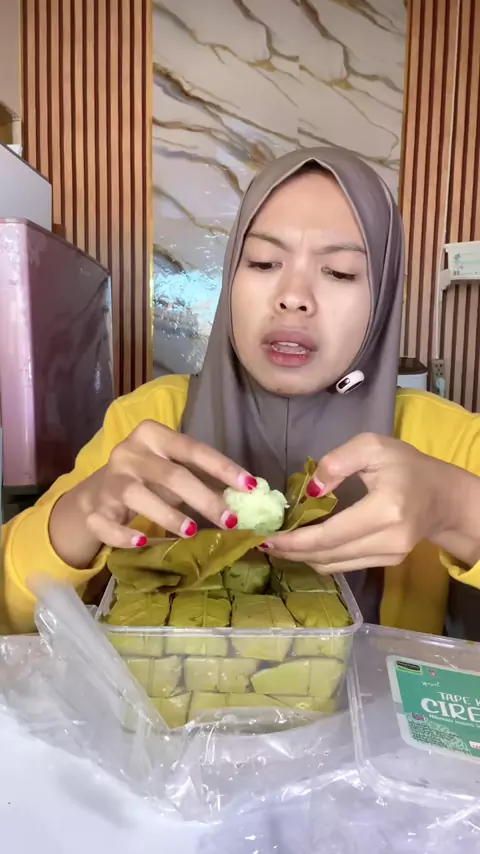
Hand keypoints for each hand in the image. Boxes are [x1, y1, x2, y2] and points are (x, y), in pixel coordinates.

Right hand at [70, 421, 256, 549]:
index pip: (193, 449)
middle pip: (171, 474)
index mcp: (153, 435)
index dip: (223, 468)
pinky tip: (142, 542)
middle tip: (230, 520)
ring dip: (167, 515)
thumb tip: (247, 497)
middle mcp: (129, 452)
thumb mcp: (173, 472)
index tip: (251, 486)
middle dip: (204, 498)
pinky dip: (124, 534)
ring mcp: (109, 480)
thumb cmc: (148, 480)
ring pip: (137, 495)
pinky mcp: (94, 508)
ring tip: (192, 531)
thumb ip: (203, 479)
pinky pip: (107, 523)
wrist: (98, 495)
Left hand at [265, 434, 465, 572]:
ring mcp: (390, 556)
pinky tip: (303, 546)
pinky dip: (320, 557)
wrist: (442, 496)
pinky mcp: (387, 563)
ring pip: (334, 565)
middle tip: (263, 541)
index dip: (296, 540)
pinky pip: (344, 565)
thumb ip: (337, 462)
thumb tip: (310, 491)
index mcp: (386, 510)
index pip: (332, 534)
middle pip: (328, 554)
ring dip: (303, 557)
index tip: (267, 537)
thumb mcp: (372, 447)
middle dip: (292, 551)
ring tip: (278, 543)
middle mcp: (389, 539)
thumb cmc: (406, 466)